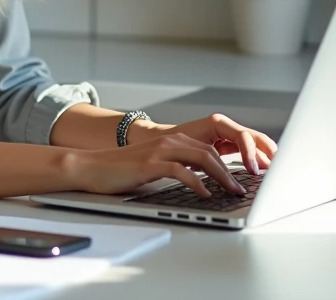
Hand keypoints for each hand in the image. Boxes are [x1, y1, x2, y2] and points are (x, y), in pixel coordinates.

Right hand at [67, 131, 248, 196]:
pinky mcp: (150, 163)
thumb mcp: (155, 166)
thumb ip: (177, 168)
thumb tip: (203, 185)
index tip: (243, 179)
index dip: (230, 163)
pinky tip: (205, 194)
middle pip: (211, 153)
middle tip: (244, 189)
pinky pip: (181, 171)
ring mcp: (160, 151)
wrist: (91, 166)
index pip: (210, 149)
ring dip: (221, 176)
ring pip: (202, 158)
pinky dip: (197, 183)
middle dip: (232, 171)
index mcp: (173, 141)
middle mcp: (170, 141)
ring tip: (232, 191)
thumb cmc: (122, 171)